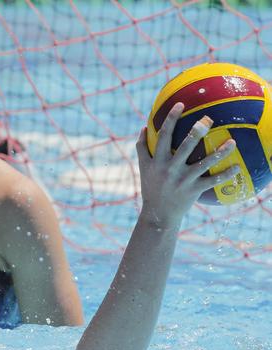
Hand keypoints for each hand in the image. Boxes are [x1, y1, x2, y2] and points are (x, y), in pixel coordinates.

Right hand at [136, 102, 239, 228]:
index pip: (164, 135)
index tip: (180, 105)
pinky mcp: (193, 190)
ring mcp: (183, 179)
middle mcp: (170, 168)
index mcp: (157, 160)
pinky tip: (238, 167)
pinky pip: (212, 181)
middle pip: (185, 145)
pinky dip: (226, 175)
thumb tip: (144, 127)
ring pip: (204, 162)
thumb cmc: (150, 187)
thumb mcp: (143, 167)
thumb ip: (142, 147)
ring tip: (232, 142)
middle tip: (208, 118)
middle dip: (197, 131)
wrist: (157, 214)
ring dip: (219, 152)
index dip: (171, 119)